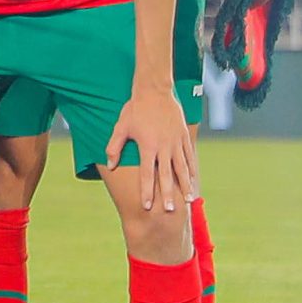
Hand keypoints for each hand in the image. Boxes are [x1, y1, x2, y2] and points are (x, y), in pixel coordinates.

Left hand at [108, 88, 197, 213]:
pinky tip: (192, 181)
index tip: (146, 206)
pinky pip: (188, 156)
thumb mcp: (121, 127)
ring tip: (187, 201)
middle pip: (167, 176)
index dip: (147, 191)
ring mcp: (175, 142)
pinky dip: (190, 169)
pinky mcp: (183, 136)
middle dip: (168, 194)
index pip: (147, 174)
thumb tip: (110, 165)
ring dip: (184, 186)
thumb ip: (114, 147)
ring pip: (181, 168)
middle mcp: (164, 147)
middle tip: (169, 211)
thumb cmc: (135, 109)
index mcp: (148, 147)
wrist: (155, 91)